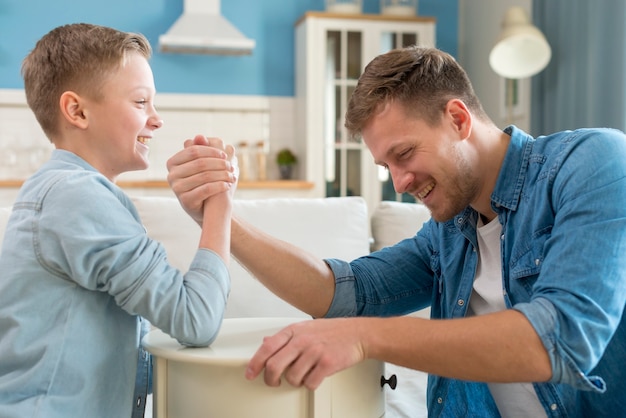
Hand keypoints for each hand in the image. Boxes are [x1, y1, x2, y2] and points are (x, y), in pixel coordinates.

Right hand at [166, 135, 236, 222]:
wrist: (202, 208)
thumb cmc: (202, 182)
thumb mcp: (200, 165)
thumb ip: (200, 149)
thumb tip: (200, 136)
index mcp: (172, 162)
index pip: (194, 151)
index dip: (211, 151)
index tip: (225, 155)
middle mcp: (171, 174)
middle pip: (200, 163)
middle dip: (219, 163)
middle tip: (231, 166)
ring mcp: (176, 188)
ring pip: (204, 176)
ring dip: (222, 174)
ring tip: (232, 175)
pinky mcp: (185, 200)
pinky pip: (206, 189)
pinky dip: (220, 185)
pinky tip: (228, 185)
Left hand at [245, 318, 365, 389]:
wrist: (358, 334)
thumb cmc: (332, 331)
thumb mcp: (305, 328)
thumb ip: (285, 336)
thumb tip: (266, 342)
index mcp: (294, 330)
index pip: (267, 348)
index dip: (255, 363)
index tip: (250, 373)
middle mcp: (302, 340)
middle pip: (274, 366)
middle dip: (270, 379)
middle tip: (274, 382)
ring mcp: (314, 352)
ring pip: (291, 378)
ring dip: (295, 381)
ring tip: (303, 375)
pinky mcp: (327, 364)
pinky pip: (309, 383)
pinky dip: (310, 384)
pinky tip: (315, 376)